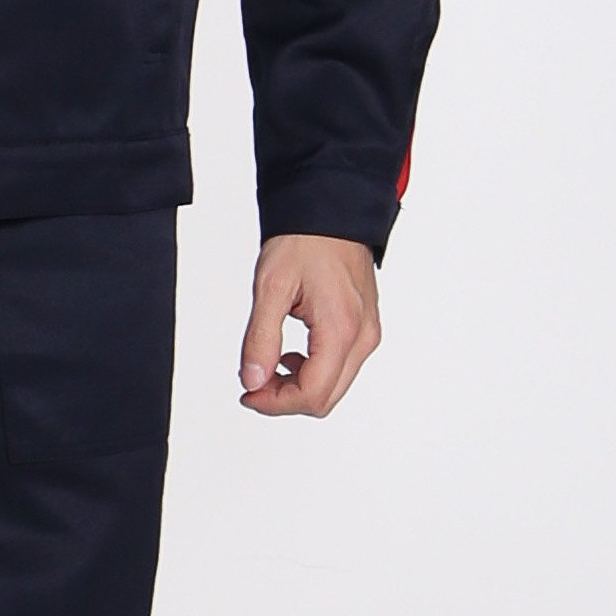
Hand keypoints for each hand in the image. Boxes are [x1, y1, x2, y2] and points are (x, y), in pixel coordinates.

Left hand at [238, 233, 380, 418]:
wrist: (330, 212)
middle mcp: (362, 338)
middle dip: (285, 398)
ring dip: (297, 386)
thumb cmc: (305, 240)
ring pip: (333, 387)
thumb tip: (252, 381)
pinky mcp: (364, 329)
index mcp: (341, 329)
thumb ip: (260, 339)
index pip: (312, 395)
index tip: (248, 392)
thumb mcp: (270, 287)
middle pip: (324, 399)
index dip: (275, 403)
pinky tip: (290, 354)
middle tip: (253, 381)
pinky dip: (312, 371)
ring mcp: (367, 334)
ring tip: (268, 362)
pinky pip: (340, 368)